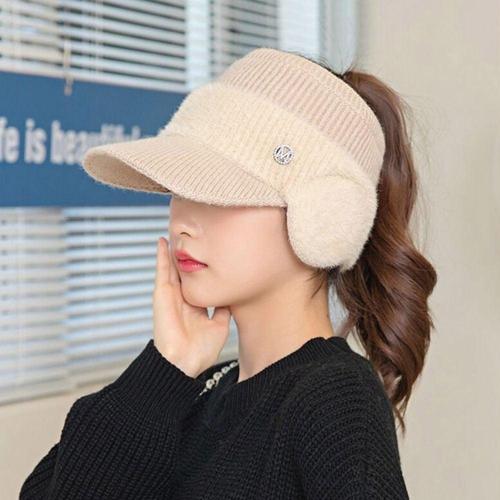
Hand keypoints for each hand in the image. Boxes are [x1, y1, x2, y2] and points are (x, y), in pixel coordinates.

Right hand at [152, 236, 231, 377]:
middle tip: (194, 235)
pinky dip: (161, 255)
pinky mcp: (161, 294)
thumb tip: (231, 295)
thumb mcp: (220, 325)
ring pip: (173, 267)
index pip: (199, 281)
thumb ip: (224, 309)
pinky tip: (162, 241)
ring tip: (177, 231)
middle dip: (189, 255)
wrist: (183, 362)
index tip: (214, 251)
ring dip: (174, 250)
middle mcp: (182, 298)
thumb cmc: (200, 350)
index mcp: (195, 305)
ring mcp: (171, 295)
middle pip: (185, 271)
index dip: (205, 267)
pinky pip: (161, 270)